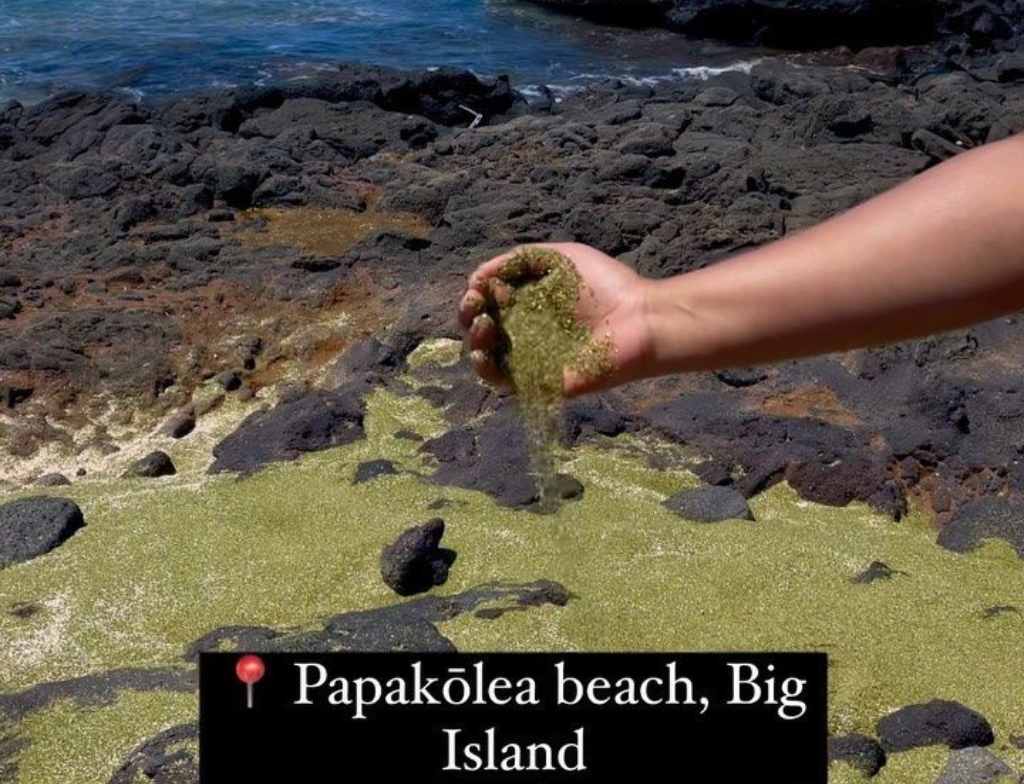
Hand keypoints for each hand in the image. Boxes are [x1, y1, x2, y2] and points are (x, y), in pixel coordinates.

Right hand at [458, 242, 654, 396]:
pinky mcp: (539, 383)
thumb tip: (479, 274)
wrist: (640, 319)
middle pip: (480, 327)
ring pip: (484, 356)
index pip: (488, 301)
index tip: (482, 283)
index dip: (477, 292)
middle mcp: (526, 332)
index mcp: (529, 304)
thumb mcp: (561, 257)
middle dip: (469, 313)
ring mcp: (531, 359)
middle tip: (477, 302)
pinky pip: (501, 382)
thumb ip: (520, 259)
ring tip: (485, 322)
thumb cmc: (608, 285)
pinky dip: (485, 368)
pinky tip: (484, 350)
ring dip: (474, 338)